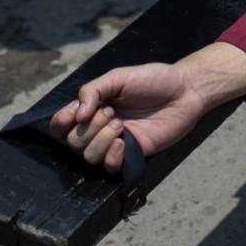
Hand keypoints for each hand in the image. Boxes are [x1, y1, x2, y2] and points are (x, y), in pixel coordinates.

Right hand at [50, 62, 210, 174]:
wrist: (184, 90)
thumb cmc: (153, 79)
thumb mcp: (118, 77)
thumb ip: (92, 90)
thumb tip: (77, 114)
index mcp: (93, 108)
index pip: (61, 125)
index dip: (62, 121)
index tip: (77, 111)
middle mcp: (99, 128)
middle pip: (72, 142)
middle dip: (88, 128)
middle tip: (111, 112)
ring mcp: (115, 142)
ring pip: (88, 156)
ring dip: (101, 140)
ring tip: (120, 123)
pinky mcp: (132, 154)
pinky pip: (109, 168)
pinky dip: (112, 156)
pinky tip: (124, 141)